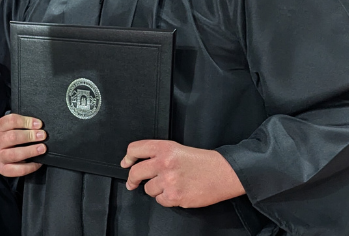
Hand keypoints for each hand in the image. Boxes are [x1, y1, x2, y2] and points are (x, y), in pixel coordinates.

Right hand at [0, 113, 46, 176]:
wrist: (1, 153)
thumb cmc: (11, 138)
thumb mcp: (13, 127)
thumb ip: (23, 125)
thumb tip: (39, 126)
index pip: (11, 121)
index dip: (26, 122)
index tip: (39, 124)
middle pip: (12, 137)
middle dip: (29, 136)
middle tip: (42, 135)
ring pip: (13, 154)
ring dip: (30, 150)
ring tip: (42, 148)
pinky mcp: (3, 169)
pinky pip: (18, 169)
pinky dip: (30, 166)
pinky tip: (38, 162)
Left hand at [121, 140, 244, 207]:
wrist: (223, 173)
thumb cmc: (201, 161)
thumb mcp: (177, 149)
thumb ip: (157, 153)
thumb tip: (138, 162)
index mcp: (164, 148)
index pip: (135, 149)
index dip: (128, 157)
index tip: (126, 163)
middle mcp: (164, 163)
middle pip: (135, 172)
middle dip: (132, 179)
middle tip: (133, 183)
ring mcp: (169, 181)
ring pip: (148, 189)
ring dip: (155, 189)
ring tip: (169, 184)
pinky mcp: (175, 196)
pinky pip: (160, 200)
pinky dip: (165, 198)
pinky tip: (176, 192)